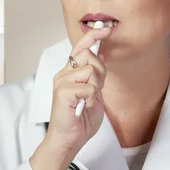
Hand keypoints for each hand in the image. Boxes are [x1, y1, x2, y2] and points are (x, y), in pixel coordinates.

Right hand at [45, 26, 111, 158]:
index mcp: (70, 73)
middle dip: (100, 72)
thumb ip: (96, 77)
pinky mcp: (63, 92)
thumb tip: (100, 56)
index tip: (107, 29)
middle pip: (89, 55)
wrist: (69, 140)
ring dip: (96, 87)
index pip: (81, 47)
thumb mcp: (94, 95)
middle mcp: (63, 74)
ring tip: (87, 101)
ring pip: (90, 70)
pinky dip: (91, 98)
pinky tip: (83, 106)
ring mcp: (61, 82)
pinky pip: (88, 87)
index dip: (94, 36)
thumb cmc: (80, 120)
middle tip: (96, 91)